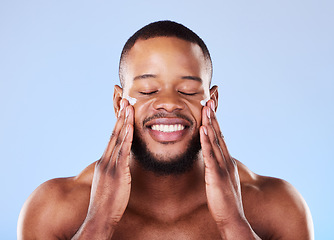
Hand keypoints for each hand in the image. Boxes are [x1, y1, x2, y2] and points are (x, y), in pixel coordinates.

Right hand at [74, 99, 133, 238]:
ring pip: (118, 139)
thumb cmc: (106, 203)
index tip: (122, 111)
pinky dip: (127, 137)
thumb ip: (114, 171)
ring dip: (124, 122)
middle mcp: (105, 160)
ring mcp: (110, 166)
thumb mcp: (109, 183)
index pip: (112, 138)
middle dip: (120, 117)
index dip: (118, 124)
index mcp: (104, 162)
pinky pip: (123, 151)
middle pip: (114, 134)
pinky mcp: (117, 173)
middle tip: (126, 100)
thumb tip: (121, 165)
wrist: (99, 218)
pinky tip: (131, 126)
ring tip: (129, 106)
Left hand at [200, 100, 258, 238]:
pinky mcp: (216, 175)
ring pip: (215, 141)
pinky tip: (203, 129)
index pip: (220, 137)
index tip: (209, 109)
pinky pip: (210, 155)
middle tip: (207, 100)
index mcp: (226, 161)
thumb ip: (218, 168)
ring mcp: (222, 166)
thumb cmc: (225, 200)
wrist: (232, 217)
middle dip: (212, 117)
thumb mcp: (222, 179)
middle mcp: (226, 160)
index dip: (214, 122)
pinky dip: (206, 141)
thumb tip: (212, 160)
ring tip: (205, 108)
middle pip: (218, 134)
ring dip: (210, 123)